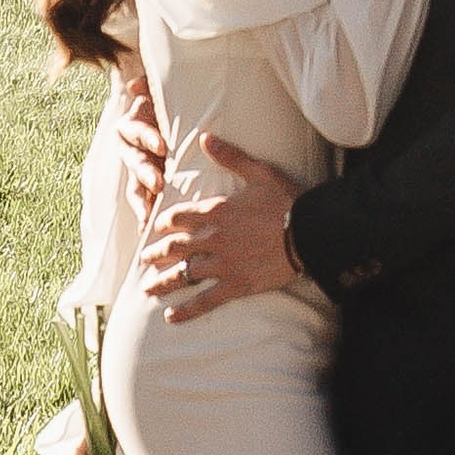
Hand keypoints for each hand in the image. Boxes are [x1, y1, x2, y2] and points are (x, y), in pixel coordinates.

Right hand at [115, 56, 168, 222]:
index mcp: (133, 125)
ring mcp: (137, 169)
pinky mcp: (145, 186)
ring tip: (148, 215)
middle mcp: (131, 149)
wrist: (179, 119)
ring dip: (140, 200)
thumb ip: (149, 86)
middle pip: (134, 161)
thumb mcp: (160, 94)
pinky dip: (143, 214)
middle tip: (159, 183)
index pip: (136, 131)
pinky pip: (141, 202)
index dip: (147, 137)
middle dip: (145, 173)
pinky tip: (147, 227)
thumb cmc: (170, 107)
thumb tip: (134, 85)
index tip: (162, 146)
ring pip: (134, 186)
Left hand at [138, 137, 302, 320]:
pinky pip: (205, 300)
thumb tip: (205, 137)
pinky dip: (187, 310)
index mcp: (217, 211)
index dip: (164, 223)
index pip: (179, 217)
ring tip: (148, 289)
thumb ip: (230, 157)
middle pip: (175, 247)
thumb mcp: (259, 172)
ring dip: (163, 282)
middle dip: (156, 253)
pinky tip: (170, 317)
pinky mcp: (237, 284)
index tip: (156, 228)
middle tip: (144, 259)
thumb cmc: (287, 200)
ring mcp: (223, 264)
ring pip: (184, 274)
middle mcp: (214, 238)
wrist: (311, 232)